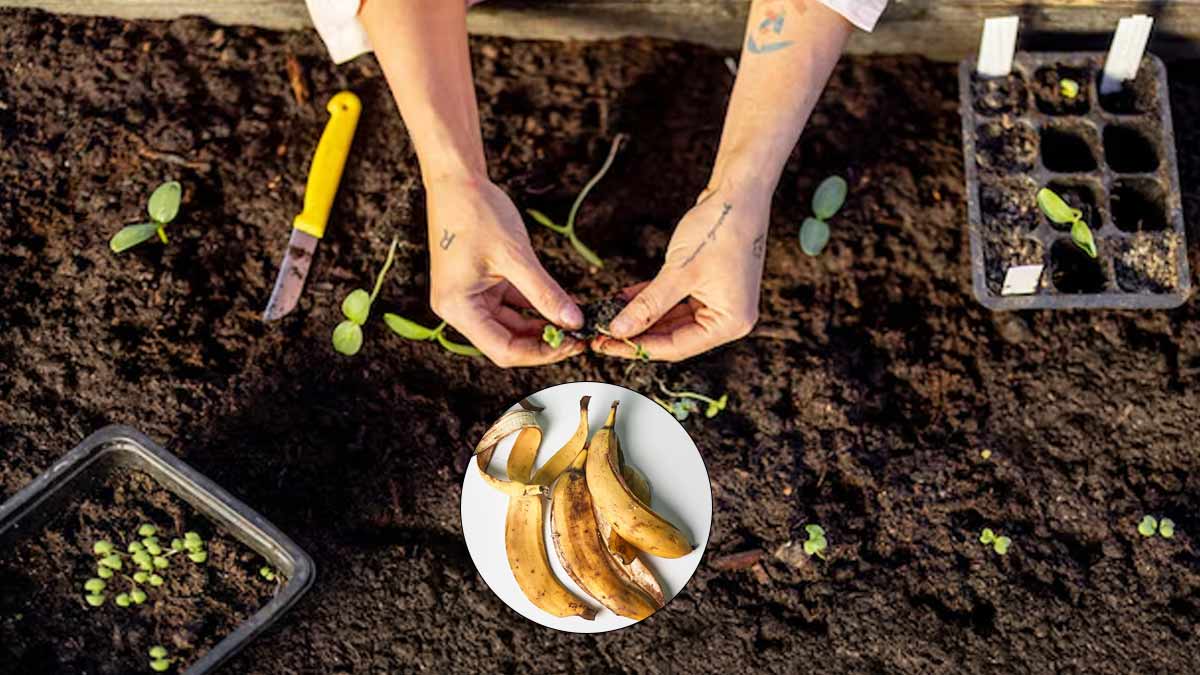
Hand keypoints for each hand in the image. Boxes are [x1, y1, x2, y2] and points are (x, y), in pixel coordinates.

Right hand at [426, 175, 584, 366]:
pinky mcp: (481, 285)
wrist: (457, 180)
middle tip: (580, 335)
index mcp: (458, 308)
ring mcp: (470, 298)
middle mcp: (459, 309)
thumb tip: (574, 322)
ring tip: (575, 320)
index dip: (540, 353)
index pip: (503, 350)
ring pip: (512, 326)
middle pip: (507, 342)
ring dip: (541, 326)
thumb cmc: (478, 213)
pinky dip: (534, 307)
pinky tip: (562, 306)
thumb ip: (545, 293)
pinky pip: (511, 306)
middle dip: (544, 342)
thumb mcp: (516, 256)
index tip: (572, 344)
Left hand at [592, 181, 769, 361]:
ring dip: (640, 317)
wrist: (739, 192)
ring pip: (670, 320)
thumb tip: (618, 329)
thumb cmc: (719, 229)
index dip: (639, 347)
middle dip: (637, 333)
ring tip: (605, 318)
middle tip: (599, 335)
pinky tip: (622, 300)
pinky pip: (673, 301)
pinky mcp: (707, 287)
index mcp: (730, 322)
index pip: (677, 346)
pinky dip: (650, 300)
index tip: (606, 344)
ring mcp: (718, 302)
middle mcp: (727, 318)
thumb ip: (648, 304)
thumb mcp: (679, 271)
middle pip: (673, 337)